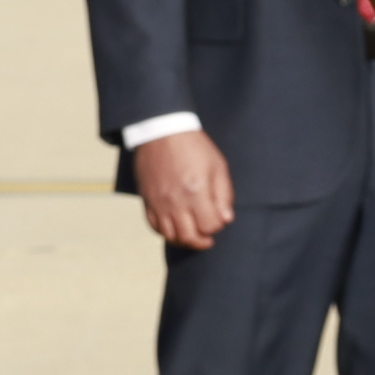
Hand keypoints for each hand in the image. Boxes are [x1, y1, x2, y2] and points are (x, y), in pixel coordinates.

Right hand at [135, 128, 235, 248]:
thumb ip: (224, 194)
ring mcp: (159, 203)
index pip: (209, 225)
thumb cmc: (193, 147)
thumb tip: (226, 219)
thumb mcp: (218, 166)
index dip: (217, 226)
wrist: (163, 133)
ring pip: (171, 236)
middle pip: (189, 236)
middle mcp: (176, 201)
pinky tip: (176, 229)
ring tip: (193, 236)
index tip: (219, 219)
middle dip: (202, 241)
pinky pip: (155, 226)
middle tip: (208, 239)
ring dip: (184, 240)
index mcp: (197, 192)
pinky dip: (166, 233)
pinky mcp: (148, 201)